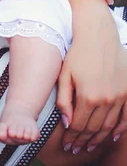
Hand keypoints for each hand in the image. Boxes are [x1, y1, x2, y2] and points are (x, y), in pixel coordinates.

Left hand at [57, 25, 126, 153]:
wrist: (98, 35)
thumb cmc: (78, 52)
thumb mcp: (64, 74)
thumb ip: (64, 100)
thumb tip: (66, 123)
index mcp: (87, 96)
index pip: (78, 125)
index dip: (72, 137)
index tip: (67, 145)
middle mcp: (105, 99)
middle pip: (93, 128)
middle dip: (83, 141)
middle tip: (76, 149)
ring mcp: (118, 96)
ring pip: (109, 126)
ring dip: (99, 139)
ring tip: (90, 147)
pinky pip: (125, 117)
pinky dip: (119, 129)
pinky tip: (111, 137)